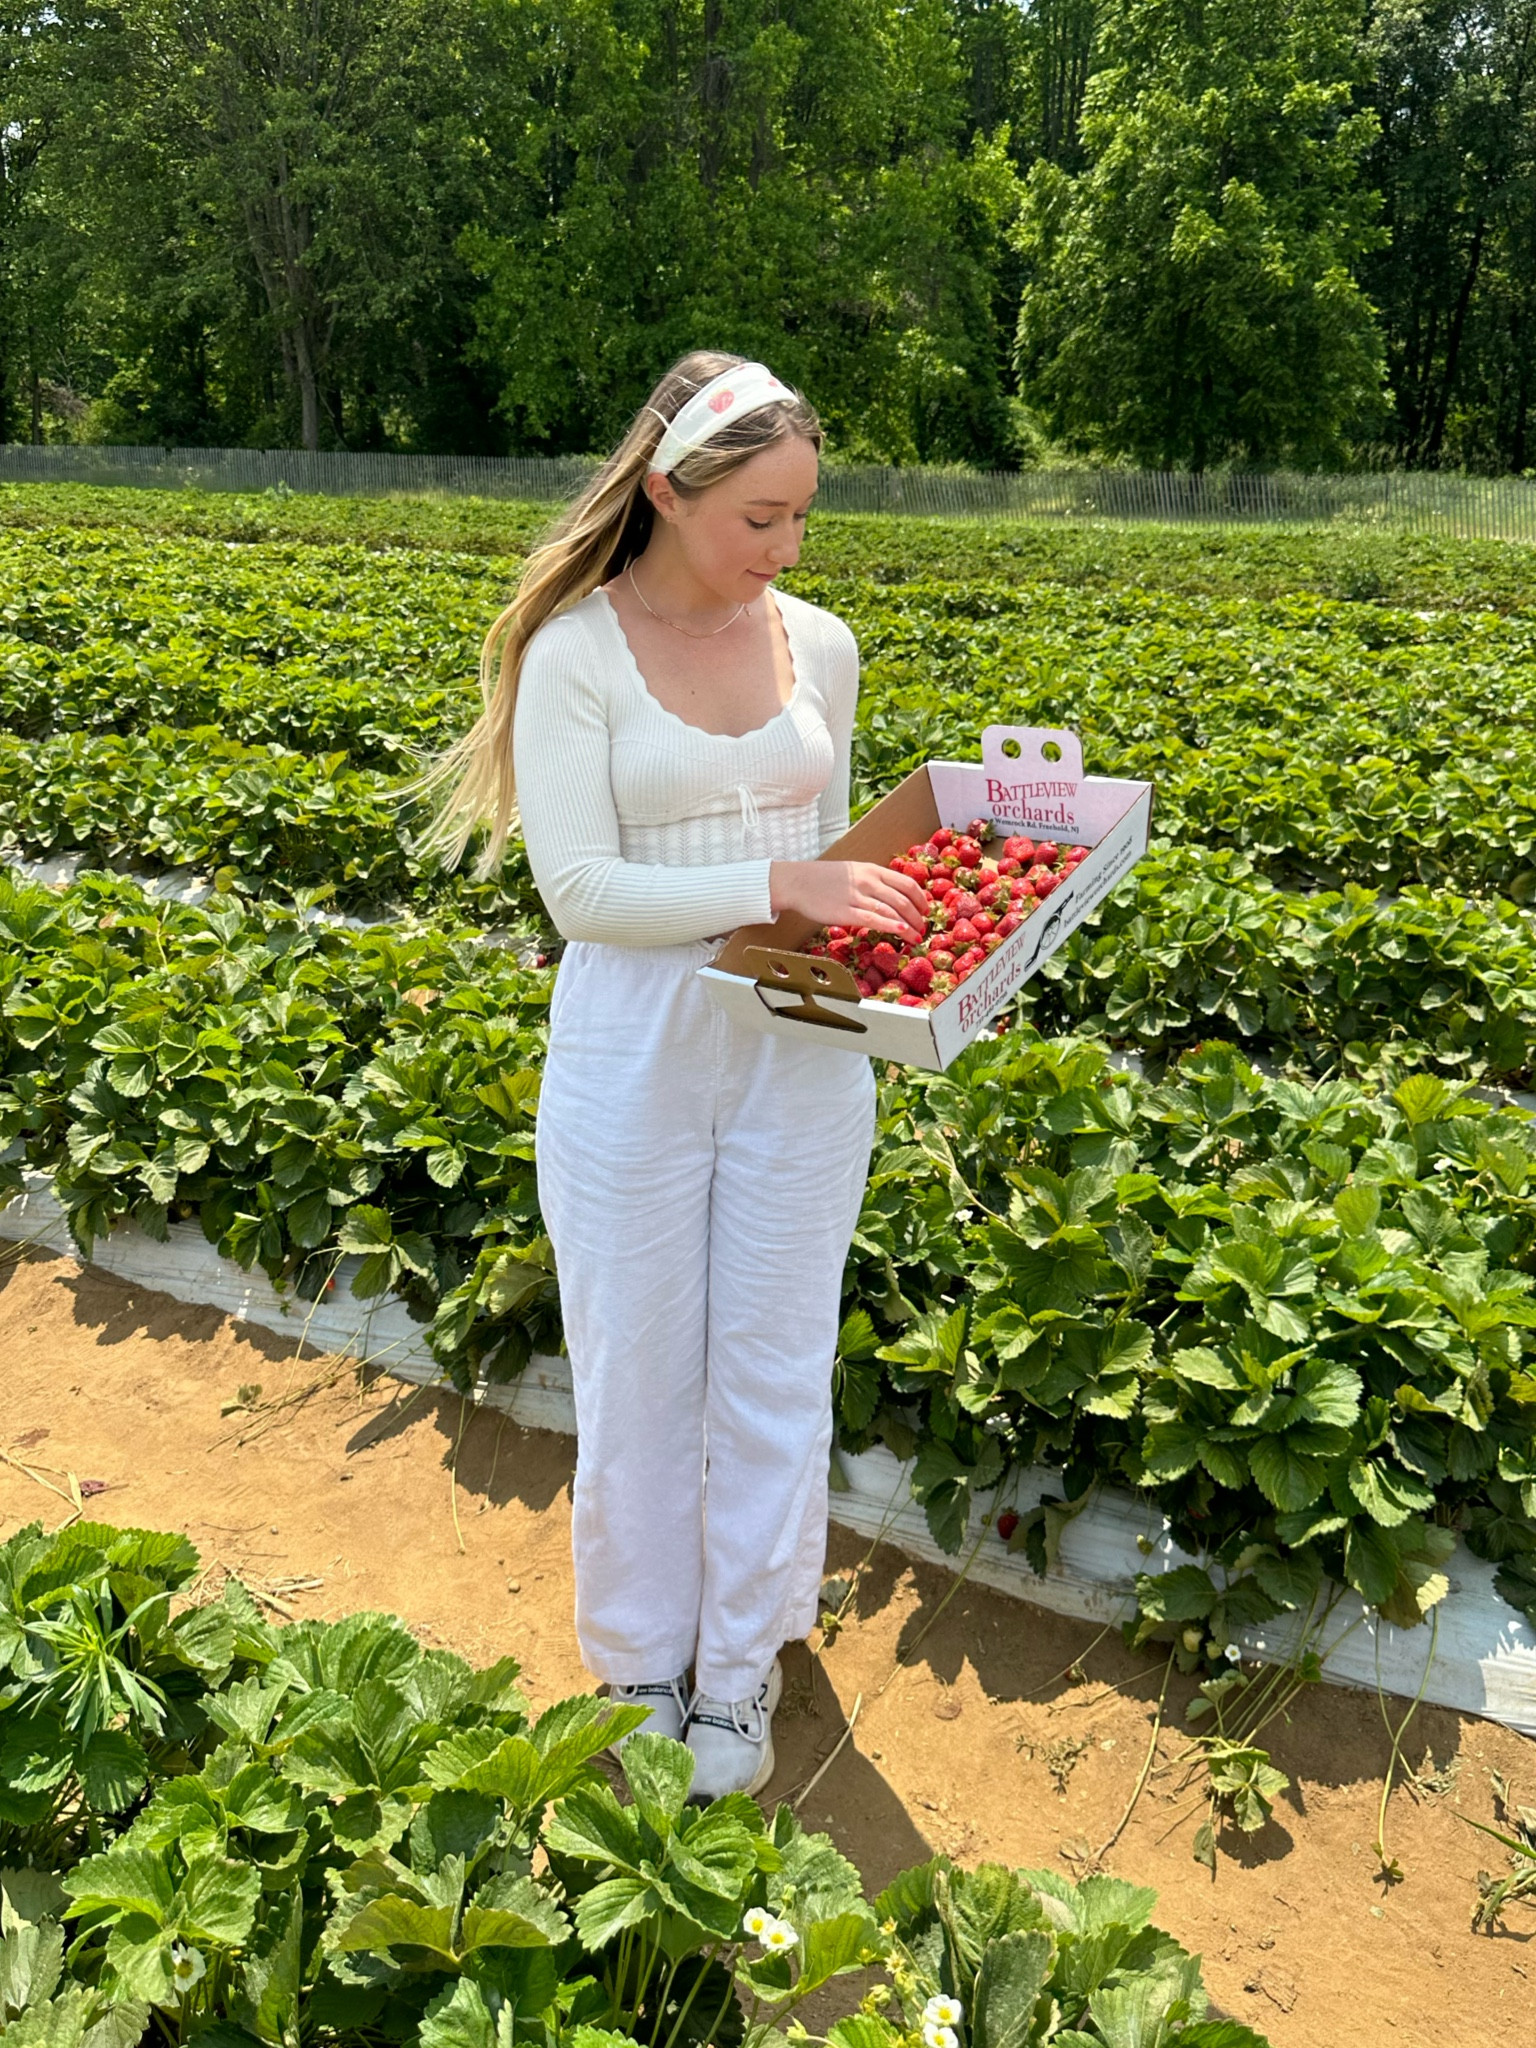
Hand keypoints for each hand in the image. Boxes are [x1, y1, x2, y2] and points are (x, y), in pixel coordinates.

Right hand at [768, 859, 928, 942]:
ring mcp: (858, 897)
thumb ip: (873, 880)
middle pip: (904, 900)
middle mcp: (868, 882)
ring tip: (916, 936)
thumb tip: (893, 895)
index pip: (907, 884)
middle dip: (918, 916)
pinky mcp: (847, 912)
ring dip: (909, 925)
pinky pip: (875, 920)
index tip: (926, 910)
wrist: (797, 882)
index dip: (921, 899)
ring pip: (893, 911)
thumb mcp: (854, 871)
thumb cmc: (824, 878)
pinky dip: (892, 926)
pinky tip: (902, 932)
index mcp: (872, 870)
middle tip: (923, 927)